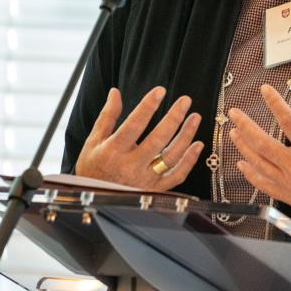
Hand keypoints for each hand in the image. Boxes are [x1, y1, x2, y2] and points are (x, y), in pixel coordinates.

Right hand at [74, 86, 203, 189]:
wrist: (95, 200)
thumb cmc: (93, 168)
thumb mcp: (94, 141)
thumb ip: (107, 116)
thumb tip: (115, 92)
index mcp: (113, 151)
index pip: (133, 125)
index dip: (147, 106)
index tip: (160, 90)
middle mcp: (130, 166)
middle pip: (157, 140)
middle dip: (174, 118)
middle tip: (185, 101)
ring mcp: (145, 180)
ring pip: (171, 157)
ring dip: (186, 135)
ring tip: (195, 117)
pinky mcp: (155, 190)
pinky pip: (177, 176)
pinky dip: (189, 160)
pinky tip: (197, 144)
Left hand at [228, 85, 290, 237]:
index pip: (289, 122)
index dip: (275, 104)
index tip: (264, 90)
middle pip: (262, 144)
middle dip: (245, 126)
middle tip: (233, 113)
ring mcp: (289, 184)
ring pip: (258, 163)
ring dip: (243, 147)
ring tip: (233, 132)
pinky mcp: (287, 197)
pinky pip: (262, 184)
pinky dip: (249, 173)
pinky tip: (242, 164)